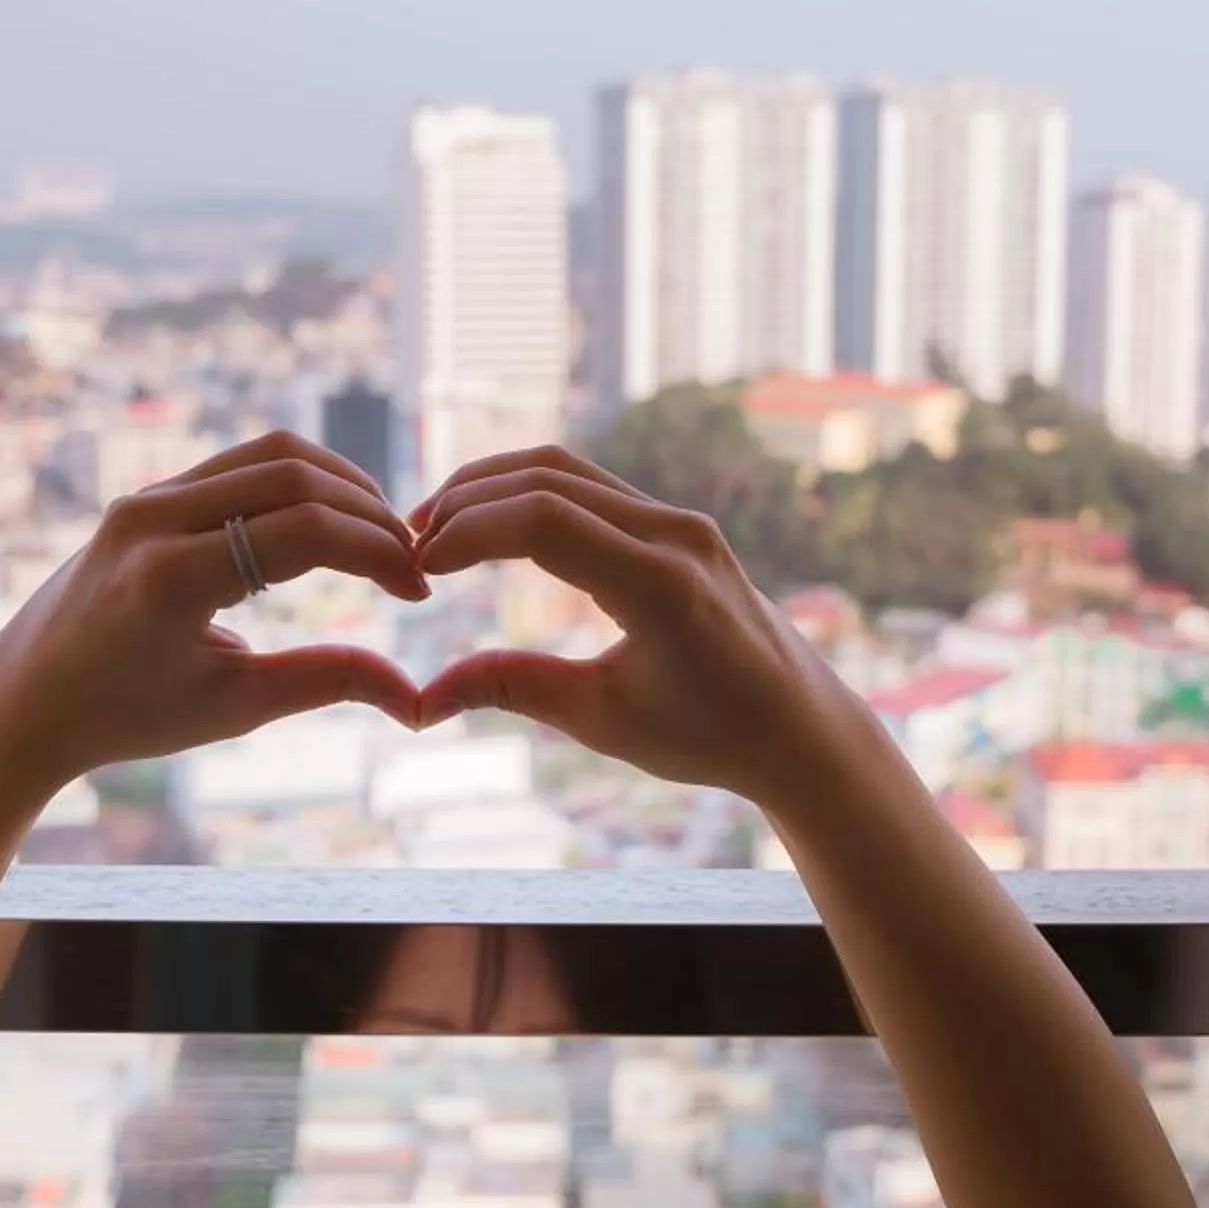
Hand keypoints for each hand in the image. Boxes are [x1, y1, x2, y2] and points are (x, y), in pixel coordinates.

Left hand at [0, 431, 426, 793]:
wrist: (26, 700)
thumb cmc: (126, 717)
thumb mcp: (232, 708)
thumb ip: (325, 683)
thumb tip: (414, 696)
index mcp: (172, 578)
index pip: (305, 532)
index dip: (377, 553)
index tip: (417, 590)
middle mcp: (154, 519)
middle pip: (295, 476)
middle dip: (368, 514)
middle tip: (410, 561)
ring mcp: (147, 497)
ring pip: (269, 454)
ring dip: (338, 486)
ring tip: (380, 537)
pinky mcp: (149, 493)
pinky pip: (238, 465)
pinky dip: (296, 483)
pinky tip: (330, 524)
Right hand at [409, 446, 887, 803]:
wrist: (798, 727)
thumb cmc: (707, 736)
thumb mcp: (602, 720)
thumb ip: (513, 690)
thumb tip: (422, 700)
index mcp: (658, 585)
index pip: (543, 519)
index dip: (468, 530)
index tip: (418, 565)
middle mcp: (673, 535)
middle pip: (547, 478)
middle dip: (468, 501)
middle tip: (410, 543)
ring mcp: (680, 522)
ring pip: (567, 471)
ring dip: (495, 488)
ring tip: (438, 529)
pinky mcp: (678, 524)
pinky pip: (592, 488)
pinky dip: (532, 496)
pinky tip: (492, 528)